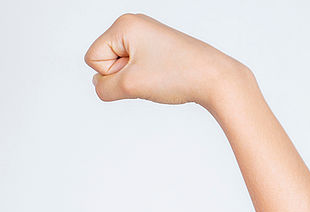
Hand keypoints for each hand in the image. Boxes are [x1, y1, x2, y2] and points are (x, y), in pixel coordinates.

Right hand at [84, 13, 248, 105]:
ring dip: (136, 80)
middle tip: (152, 76)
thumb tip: (100, 86)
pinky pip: (136, 69)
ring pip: (122, 68)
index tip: (140, 73)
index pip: (93, 59)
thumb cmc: (178, 75)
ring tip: (161, 76)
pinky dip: (147, 79)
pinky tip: (165, 77)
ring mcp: (147, 36)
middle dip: (124, 76)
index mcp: (124, 24)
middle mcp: (134, 25)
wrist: (216, 79)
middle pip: (106, 61)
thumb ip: (104, 88)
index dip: (111, 75)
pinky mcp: (158, 49)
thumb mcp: (130, 85)